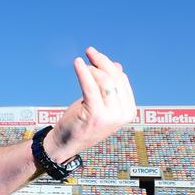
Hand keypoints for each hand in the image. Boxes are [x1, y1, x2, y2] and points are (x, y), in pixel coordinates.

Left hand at [47, 46, 135, 162]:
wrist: (66, 143)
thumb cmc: (83, 121)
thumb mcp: (100, 103)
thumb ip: (110, 87)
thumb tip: (117, 65)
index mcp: (128, 111)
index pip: (122, 80)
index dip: (109, 65)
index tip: (96, 56)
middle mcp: (123, 114)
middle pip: (115, 79)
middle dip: (102, 61)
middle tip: (90, 51)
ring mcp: (110, 116)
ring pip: (104, 81)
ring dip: (92, 68)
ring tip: (82, 64)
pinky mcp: (95, 114)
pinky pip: (90, 87)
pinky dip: (83, 72)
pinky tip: (77, 63)